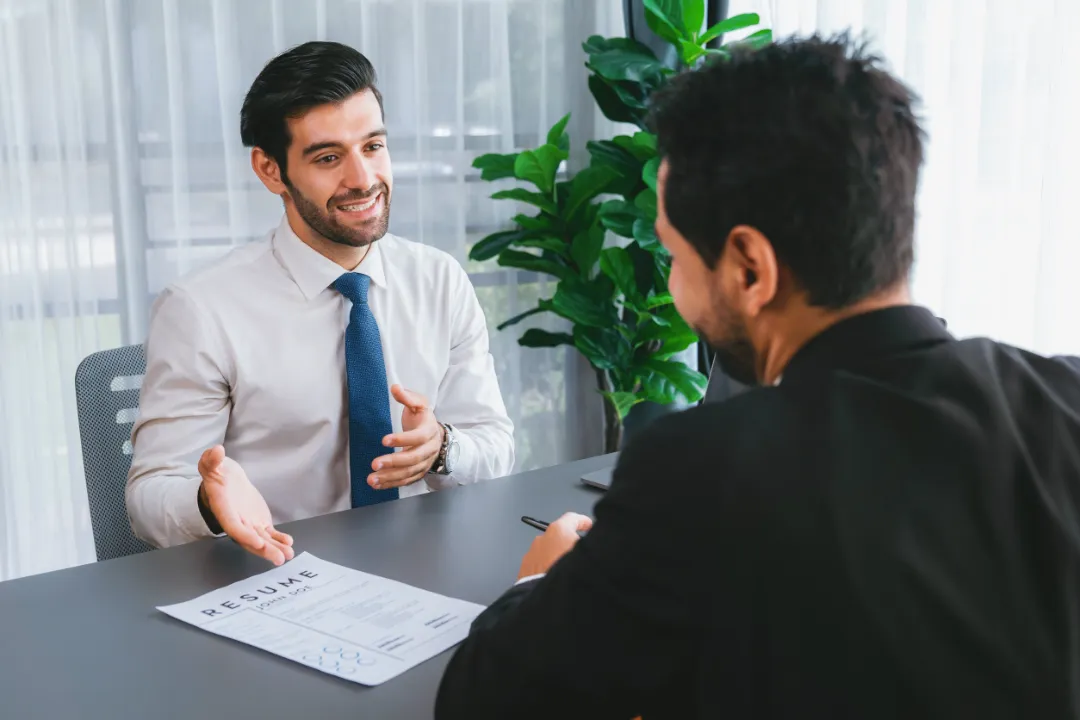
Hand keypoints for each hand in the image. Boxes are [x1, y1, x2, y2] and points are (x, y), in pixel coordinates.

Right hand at [198, 445, 294, 565]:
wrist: (225, 480)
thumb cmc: (216, 473)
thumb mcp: (211, 464)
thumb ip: (212, 460)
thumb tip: (216, 451)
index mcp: (223, 509)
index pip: (233, 526)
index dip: (244, 535)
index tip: (257, 541)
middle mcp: (236, 520)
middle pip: (249, 538)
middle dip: (264, 549)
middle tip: (279, 558)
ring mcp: (248, 523)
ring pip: (261, 539)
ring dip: (274, 548)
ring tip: (288, 554)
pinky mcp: (258, 522)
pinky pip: (269, 534)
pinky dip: (278, 539)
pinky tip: (289, 542)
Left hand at [369, 385, 443, 489]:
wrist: (436, 435)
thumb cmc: (423, 418)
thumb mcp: (419, 404)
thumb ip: (407, 397)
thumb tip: (395, 387)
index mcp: (429, 431)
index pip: (417, 437)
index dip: (402, 439)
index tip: (384, 440)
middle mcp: (429, 450)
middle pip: (413, 458)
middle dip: (394, 462)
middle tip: (375, 463)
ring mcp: (425, 463)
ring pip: (409, 473)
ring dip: (390, 477)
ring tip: (372, 478)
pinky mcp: (418, 472)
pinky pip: (406, 481)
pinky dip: (391, 484)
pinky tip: (377, 484)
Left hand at [517, 512, 593, 579]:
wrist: (547, 600)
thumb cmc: (570, 573)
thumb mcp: (588, 555)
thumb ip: (588, 546)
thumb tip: (588, 546)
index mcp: (558, 531)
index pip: (573, 519)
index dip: (583, 522)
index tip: (588, 525)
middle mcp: (542, 539)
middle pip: (559, 536)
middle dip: (569, 542)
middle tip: (581, 553)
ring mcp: (531, 555)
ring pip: (548, 552)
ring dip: (557, 557)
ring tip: (567, 570)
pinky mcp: (525, 571)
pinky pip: (540, 566)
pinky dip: (547, 569)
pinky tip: (555, 578)